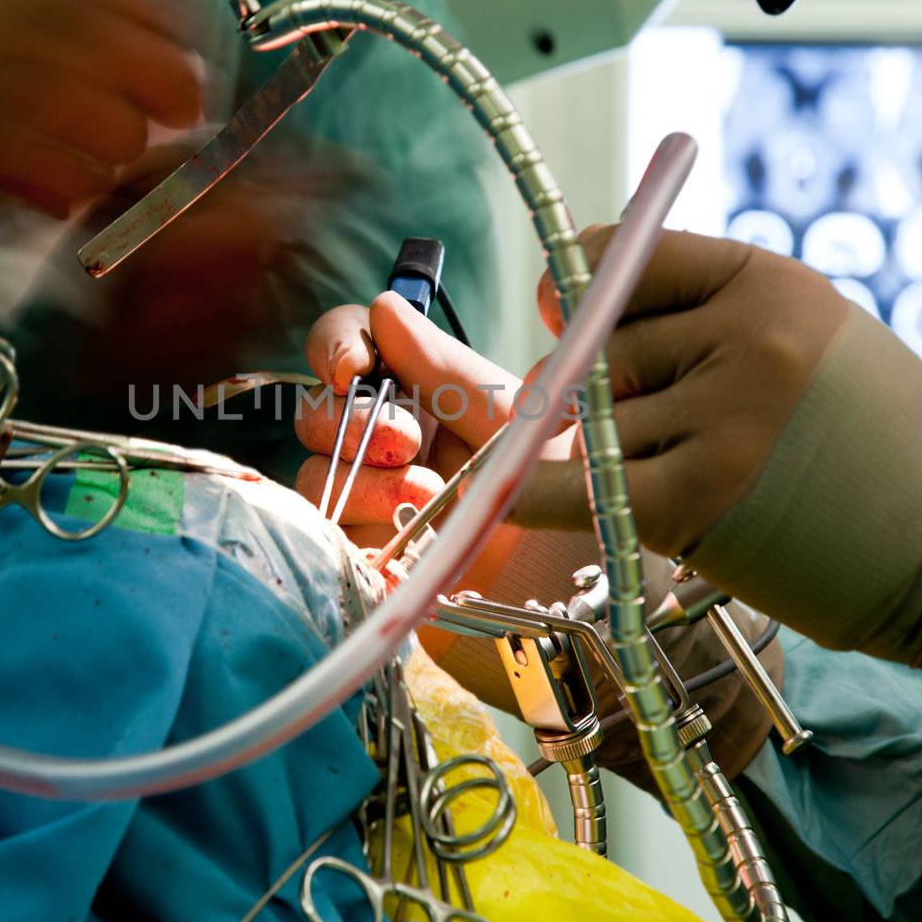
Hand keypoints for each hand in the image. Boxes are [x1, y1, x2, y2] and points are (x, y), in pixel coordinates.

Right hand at [0, 0, 228, 214]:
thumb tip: (159, 29)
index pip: (175, 16)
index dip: (189, 60)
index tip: (179, 85)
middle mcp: (43, 12)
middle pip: (163, 88)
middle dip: (167, 121)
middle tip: (144, 137)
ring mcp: (1, 75)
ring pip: (118, 146)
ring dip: (116, 166)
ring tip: (86, 164)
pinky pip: (50, 186)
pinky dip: (62, 198)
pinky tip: (44, 192)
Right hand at [294, 290, 782, 780]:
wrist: (607, 612)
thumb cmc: (585, 510)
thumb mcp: (528, 429)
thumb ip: (454, 374)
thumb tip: (386, 308)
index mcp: (434, 401)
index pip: (354, 348)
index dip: (339, 345)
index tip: (354, 365)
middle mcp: (398, 450)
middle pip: (322, 408)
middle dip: (354, 419)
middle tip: (407, 445)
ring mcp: (379, 510)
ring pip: (315, 473)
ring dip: (362, 481)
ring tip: (422, 504)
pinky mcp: (372, 568)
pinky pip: (323, 537)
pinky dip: (355, 532)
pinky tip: (400, 545)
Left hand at [530, 229, 848, 557]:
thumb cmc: (876, 440)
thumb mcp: (808, 335)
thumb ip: (699, 316)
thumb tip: (560, 304)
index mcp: (769, 283)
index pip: (625, 257)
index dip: (578, 283)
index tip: (557, 305)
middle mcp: (746, 340)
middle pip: (596, 350)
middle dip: (591, 388)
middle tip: (640, 424)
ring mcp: (723, 422)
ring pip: (590, 427)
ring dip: (605, 457)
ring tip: (688, 479)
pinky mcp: (697, 504)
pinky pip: (573, 489)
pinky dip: (529, 493)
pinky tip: (505, 495)